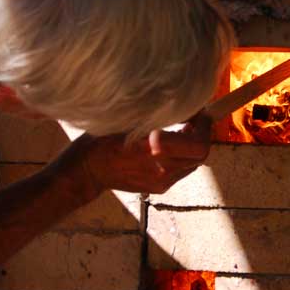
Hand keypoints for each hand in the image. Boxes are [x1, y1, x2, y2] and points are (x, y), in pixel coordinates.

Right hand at [51, 113, 211, 196]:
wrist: (87, 172)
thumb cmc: (102, 140)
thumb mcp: (127, 118)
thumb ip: (157, 114)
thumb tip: (183, 102)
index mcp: (153, 152)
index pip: (197, 145)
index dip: (203, 126)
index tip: (198, 111)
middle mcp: (162, 171)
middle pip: (200, 155)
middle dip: (201, 134)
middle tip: (193, 118)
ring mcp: (162, 182)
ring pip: (193, 163)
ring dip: (192, 145)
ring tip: (182, 128)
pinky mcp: (159, 187)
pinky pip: (182, 170)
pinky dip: (183, 155)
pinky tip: (170, 142)